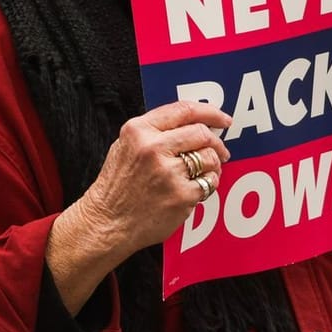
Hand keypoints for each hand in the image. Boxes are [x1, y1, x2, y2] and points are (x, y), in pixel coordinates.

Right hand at [72, 100, 233, 255]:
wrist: (108, 221)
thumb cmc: (117, 185)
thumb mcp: (126, 146)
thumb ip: (154, 132)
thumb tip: (192, 124)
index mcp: (138, 130)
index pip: (183, 110)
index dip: (210, 112)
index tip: (223, 119)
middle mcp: (153, 147)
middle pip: (201, 133)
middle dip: (216, 142)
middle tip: (220, 151)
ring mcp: (168, 172)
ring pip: (209, 157)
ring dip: (213, 165)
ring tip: (203, 173)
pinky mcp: (181, 195)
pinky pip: (209, 182)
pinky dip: (207, 185)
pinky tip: (194, 189)